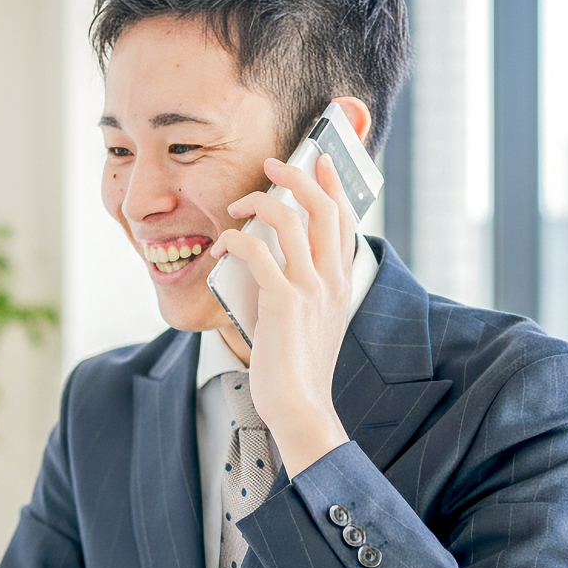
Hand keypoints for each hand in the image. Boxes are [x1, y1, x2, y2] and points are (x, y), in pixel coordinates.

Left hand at [207, 147, 358, 473]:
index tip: (320, 161)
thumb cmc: (297, 367)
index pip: (346, 219)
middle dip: (299, 176)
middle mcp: (332, 280)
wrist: (300, 406)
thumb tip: (270, 255)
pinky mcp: (283, 302)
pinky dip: (235, 239)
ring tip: (239, 203)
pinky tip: (222, 245)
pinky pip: (257, 251)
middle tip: (274, 164)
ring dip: (261, 202)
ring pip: (291, 220)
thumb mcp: (312, 321)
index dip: (333, 185)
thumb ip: (303, 287)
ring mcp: (311, 289)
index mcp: (342, 283)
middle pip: (324, 208)